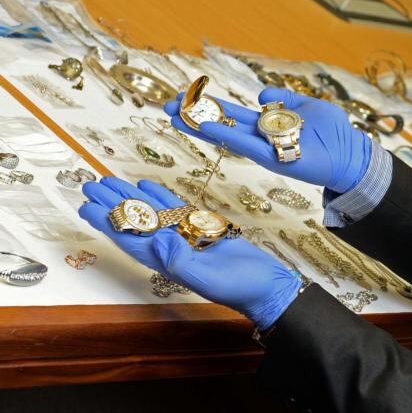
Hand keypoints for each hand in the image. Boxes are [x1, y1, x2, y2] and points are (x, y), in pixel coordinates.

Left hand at [78, 177, 301, 329]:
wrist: (267, 285)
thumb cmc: (240, 288)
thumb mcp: (208, 278)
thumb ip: (181, 261)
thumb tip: (158, 239)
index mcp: (167, 262)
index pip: (130, 239)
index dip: (108, 223)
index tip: (87, 206)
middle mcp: (172, 248)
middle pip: (136, 221)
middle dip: (113, 204)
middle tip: (91, 184)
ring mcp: (187, 237)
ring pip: (153, 211)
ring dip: (132, 196)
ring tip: (112, 180)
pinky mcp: (205, 228)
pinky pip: (177, 209)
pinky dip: (162, 197)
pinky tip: (148, 186)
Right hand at [163, 88, 371, 192]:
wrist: (351, 155)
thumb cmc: (332, 132)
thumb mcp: (306, 106)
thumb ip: (284, 100)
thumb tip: (263, 94)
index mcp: (266, 125)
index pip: (231, 115)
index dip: (208, 106)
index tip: (184, 98)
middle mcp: (260, 138)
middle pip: (222, 124)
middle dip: (194, 115)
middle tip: (165, 106)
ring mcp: (265, 149)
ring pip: (227, 135)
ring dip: (201, 125)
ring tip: (175, 116)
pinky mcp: (274, 158)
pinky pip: (247, 145)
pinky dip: (227, 136)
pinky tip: (206, 127)